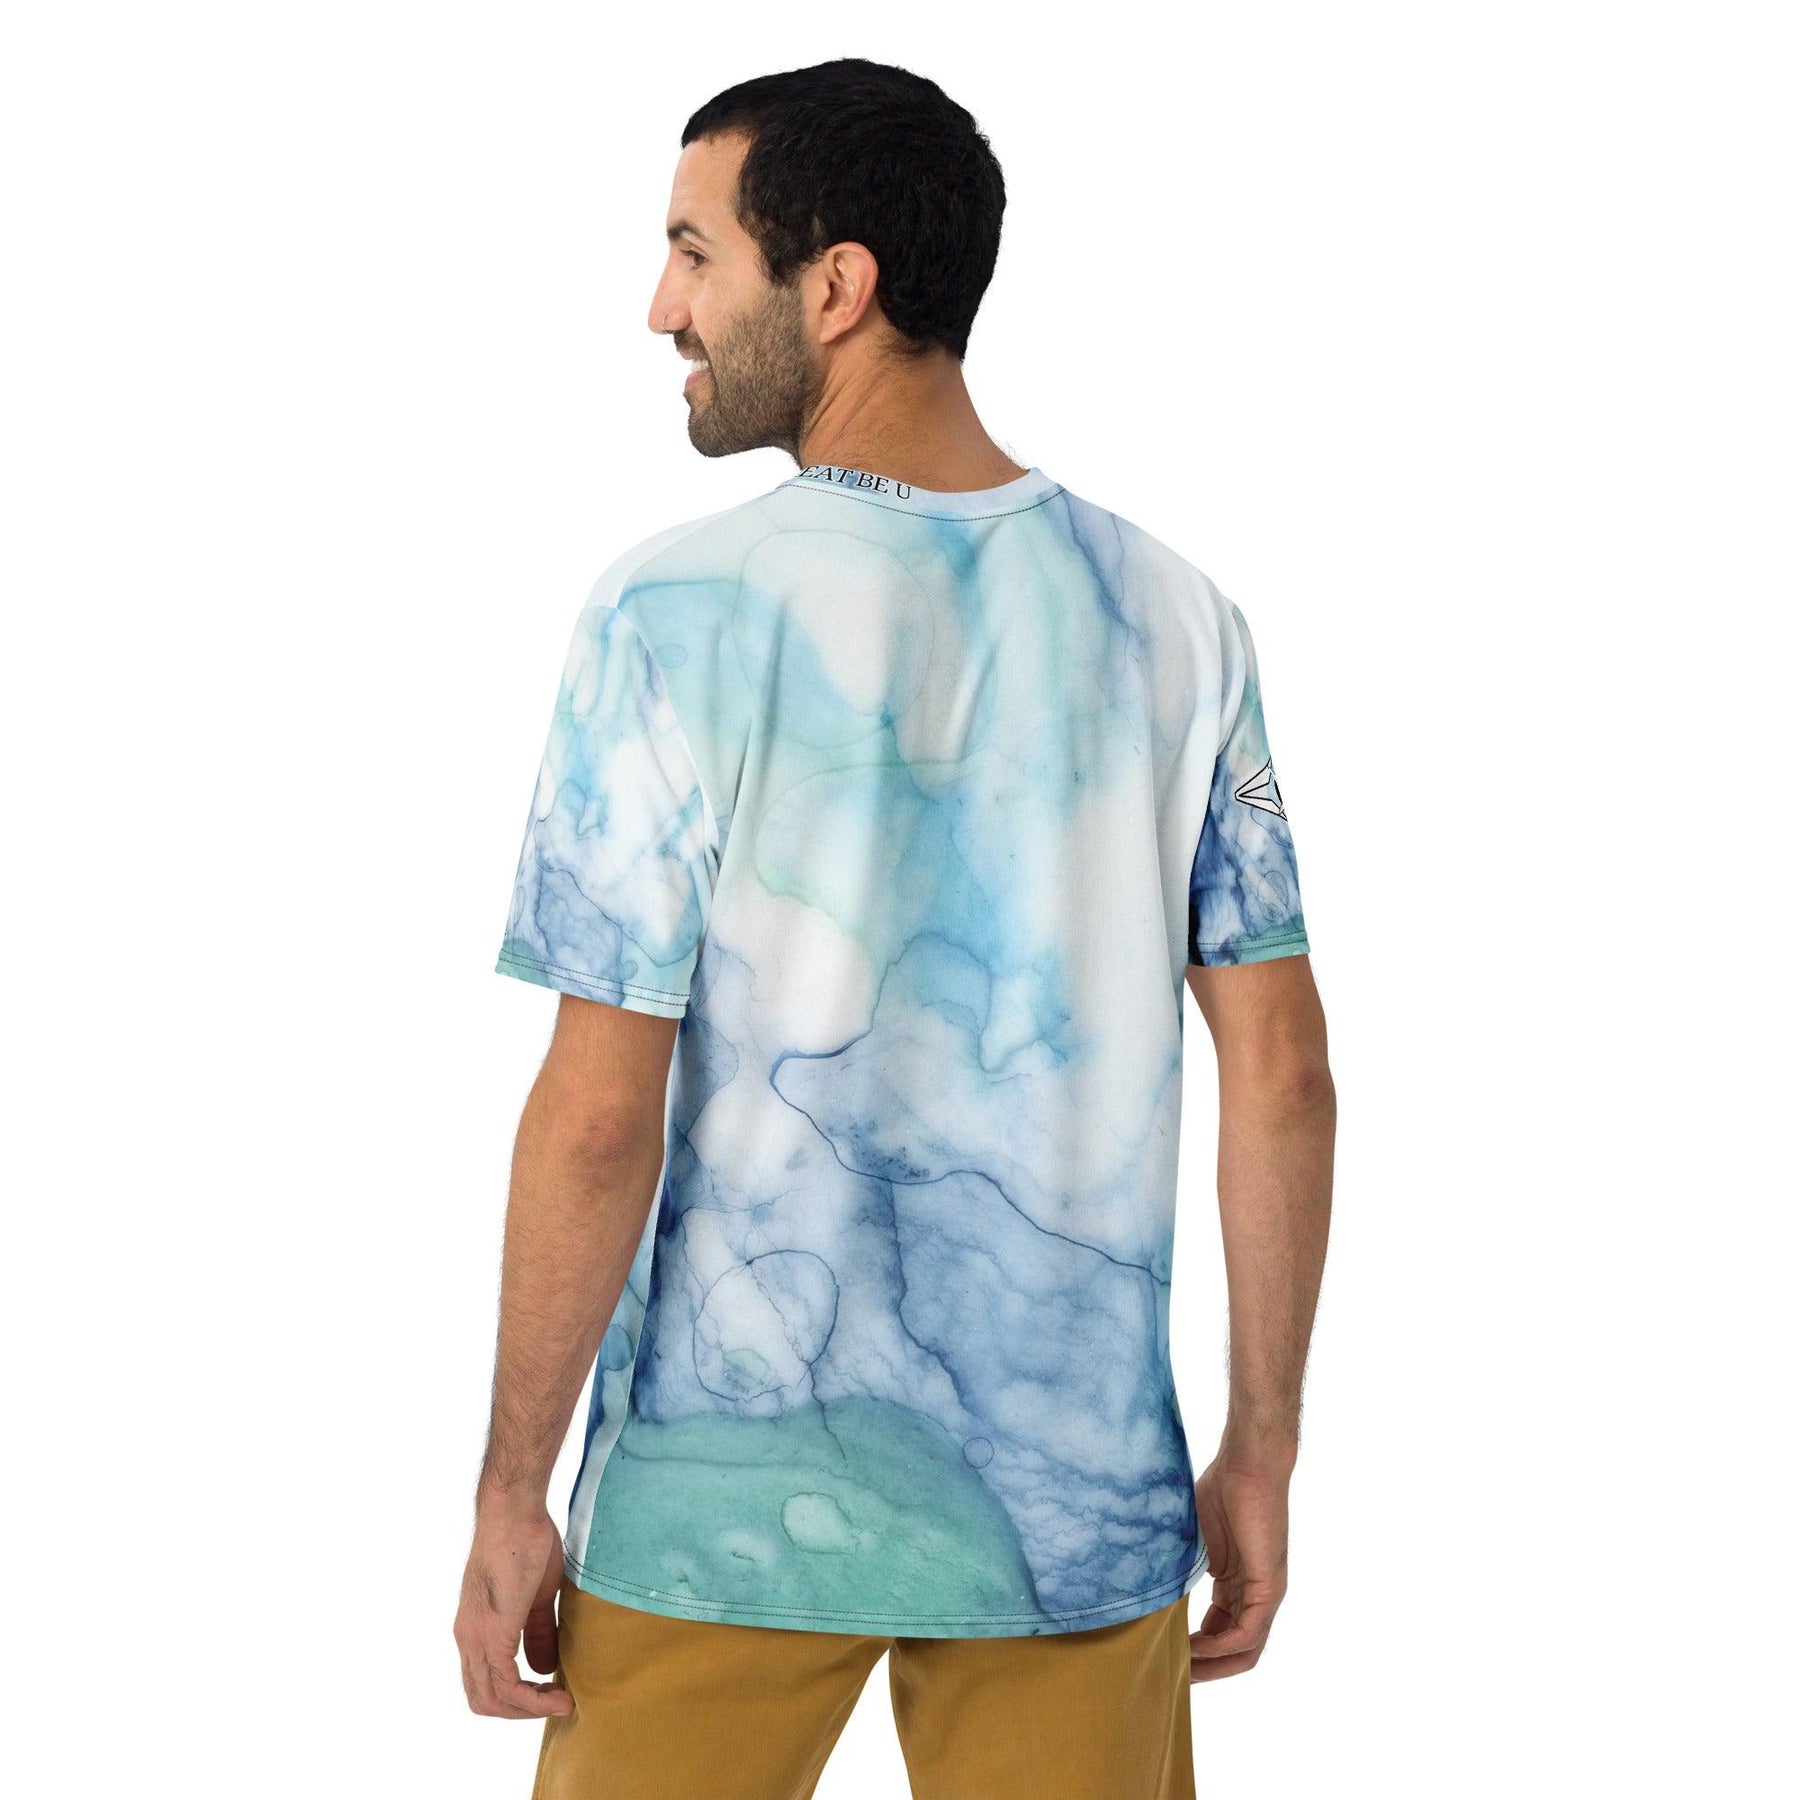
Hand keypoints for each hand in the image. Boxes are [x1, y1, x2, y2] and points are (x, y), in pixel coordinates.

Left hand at [455, 1507, 575, 1718]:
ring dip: (528, 1710)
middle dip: (521, 1710)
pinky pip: (506, 1685)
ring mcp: (476, 1637)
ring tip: (562, 1701)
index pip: (484, 1682)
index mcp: (475, 1629)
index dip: (516, 1696)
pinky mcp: (492, 1633)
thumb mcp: (536, 1596)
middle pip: (483, 1699)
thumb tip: (545, 1668)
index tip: (551, 1689)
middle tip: (556, 1699)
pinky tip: (558, 1693)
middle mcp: (467, 1638)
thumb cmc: (526, 1542)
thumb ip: (538, 1632)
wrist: (515, 1513)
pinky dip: (533, 1700)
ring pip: (491, 1699)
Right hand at [1188, 1456, 1289, 1682]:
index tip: (1168, 1654)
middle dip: (1206, 1667)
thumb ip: (1185, 1565)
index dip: (1197, 1649)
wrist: (1246, 1465)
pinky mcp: (1268, 1588)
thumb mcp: (1196, 1538)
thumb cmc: (1221, 1487)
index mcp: (1238, 1584)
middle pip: (1236, 1650)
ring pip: (1245, 1650)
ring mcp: (1265, 1594)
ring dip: (1213, 1665)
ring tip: (1182, 1671)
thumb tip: (1152, 1582)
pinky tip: (1195, 1647)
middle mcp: (1255, 1595)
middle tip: (1174, 1675)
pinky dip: (1220, 1646)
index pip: (1221, 1631)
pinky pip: (1247, 1633)